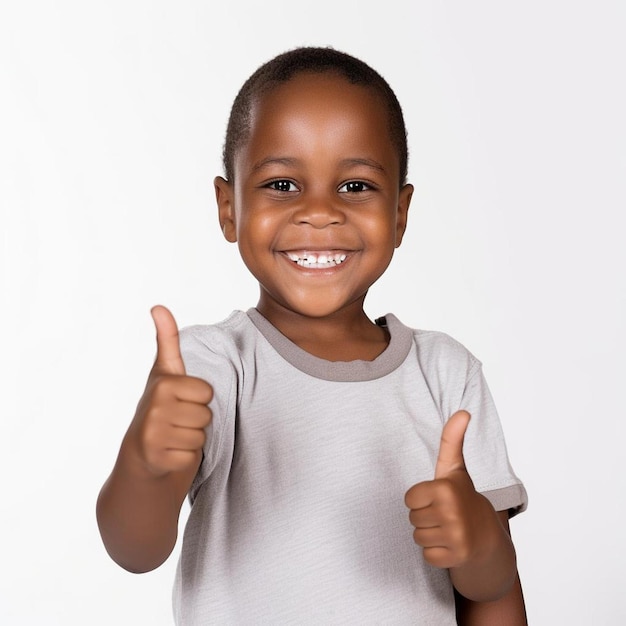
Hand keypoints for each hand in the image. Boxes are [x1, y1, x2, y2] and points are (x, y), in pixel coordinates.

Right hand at [127, 305, 212, 477]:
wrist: (140, 455)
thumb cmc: (159, 407)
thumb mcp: (164, 372)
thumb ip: (166, 339)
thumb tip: (158, 306)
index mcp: (162, 385)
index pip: (207, 391)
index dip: (198, 398)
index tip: (179, 400)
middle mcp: (154, 409)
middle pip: (206, 414)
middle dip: (196, 420)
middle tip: (176, 421)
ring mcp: (154, 436)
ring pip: (202, 436)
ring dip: (191, 439)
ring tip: (173, 436)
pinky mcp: (159, 460)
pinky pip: (193, 456)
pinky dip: (185, 458)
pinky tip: (169, 453)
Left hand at [405, 410, 501, 569]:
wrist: (487, 535)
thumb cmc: (462, 496)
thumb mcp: (454, 467)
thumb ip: (452, 439)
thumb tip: (463, 411)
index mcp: (446, 488)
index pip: (409, 498)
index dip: (420, 498)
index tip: (437, 497)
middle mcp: (452, 512)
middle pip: (412, 518)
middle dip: (425, 517)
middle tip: (444, 514)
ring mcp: (456, 536)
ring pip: (417, 537)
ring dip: (429, 534)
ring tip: (447, 527)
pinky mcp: (457, 557)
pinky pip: (427, 555)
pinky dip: (436, 552)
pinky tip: (450, 544)